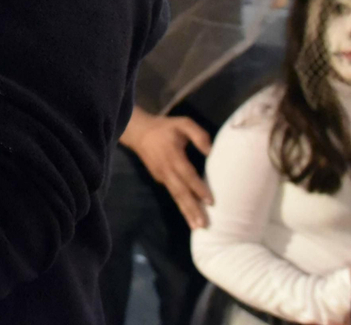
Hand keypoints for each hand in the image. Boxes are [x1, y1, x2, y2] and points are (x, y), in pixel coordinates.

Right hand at [120, 108, 213, 228]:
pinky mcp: (160, 179)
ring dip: (186, 212)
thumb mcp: (183, 123)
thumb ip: (198, 135)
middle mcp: (167, 170)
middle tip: (203, 225)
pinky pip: (173, 194)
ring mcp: (162, 177)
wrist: (139, 132)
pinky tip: (189, 216)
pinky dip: (181, 206)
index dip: (198, 188)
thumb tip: (211, 151)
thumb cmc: (165, 128)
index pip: (187, 175)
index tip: (210, 202)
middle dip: (192, 209)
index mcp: (173, 156)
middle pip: (181, 192)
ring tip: (196, 227)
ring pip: (176, 196)